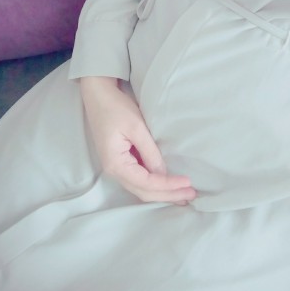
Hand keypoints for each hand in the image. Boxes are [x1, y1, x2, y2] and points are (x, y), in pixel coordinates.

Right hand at [80, 76, 195, 204]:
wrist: (98, 95)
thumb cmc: (116, 108)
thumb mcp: (136, 127)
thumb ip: (149, 152)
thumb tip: (163, 173)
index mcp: (116, 164)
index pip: (146, 183)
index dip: (168, 185)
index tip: (188, 182)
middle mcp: (114, 171)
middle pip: (143, 192)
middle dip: (168, 195)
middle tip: (191, 194)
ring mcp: (116, 167)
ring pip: (141, 188)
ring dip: (162, 192)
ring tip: (183, 194)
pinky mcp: (120, 161)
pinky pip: (138, 179)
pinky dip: (154, 184)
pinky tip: (167, 183)